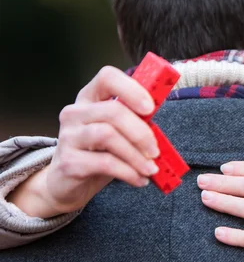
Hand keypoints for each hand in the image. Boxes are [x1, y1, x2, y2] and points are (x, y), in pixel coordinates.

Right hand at [7, 66, 159, 217]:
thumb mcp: (118, 132)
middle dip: (141, 132)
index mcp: (90, 98)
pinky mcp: (68, 162)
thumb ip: (135, 119)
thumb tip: (159, 116)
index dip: (131, 89)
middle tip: (155, 151)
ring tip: (150, 169)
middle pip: (113, 111)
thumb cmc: (98, 152)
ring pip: (108, 136)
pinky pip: (104, 163)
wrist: (65, 184)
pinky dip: (128, 172)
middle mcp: (75, 112)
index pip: (107, 77)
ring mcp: (68, 136)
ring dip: (136, 155)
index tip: (150, 108)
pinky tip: (139, 179)